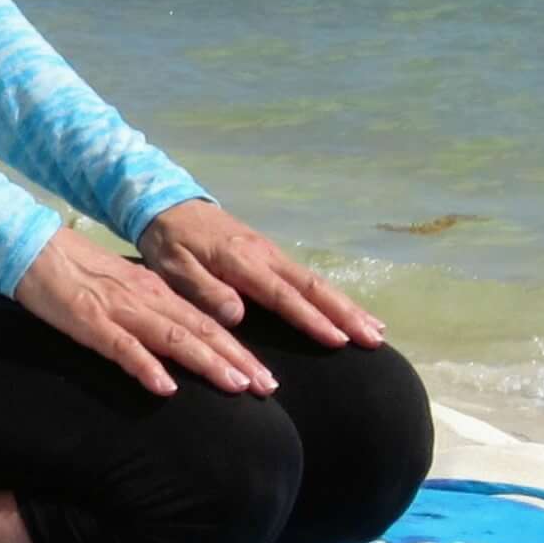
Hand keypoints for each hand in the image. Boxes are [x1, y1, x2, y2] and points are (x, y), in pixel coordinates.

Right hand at [12, 226, 279, 399]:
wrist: (34, 248)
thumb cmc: (78, 273)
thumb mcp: (125, 290)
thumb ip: (153, 313)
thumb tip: (182, 344)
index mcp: (157, 292)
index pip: (207, 324)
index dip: (239, 351)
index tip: (265, 378)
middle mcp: (148, 300)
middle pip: (201, 331)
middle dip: (237, 360)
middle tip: (267, 387)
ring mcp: (121, 310)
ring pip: (173, 338)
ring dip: (207, 362)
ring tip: (236, 386)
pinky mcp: (91, 322)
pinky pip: (123, 348)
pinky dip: (147, 367)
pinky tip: (165, 388)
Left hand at [134, 201, 384, 350]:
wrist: (168, 202)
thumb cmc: (169, 241)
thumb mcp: (173, 267)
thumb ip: (204, 289)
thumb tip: (238, 315)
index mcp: (241, 260)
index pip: (282, 295)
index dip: (311, 319)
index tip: (338, 340)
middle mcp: (264, 255)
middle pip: (312, 287)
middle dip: (345, 313)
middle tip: (375, 338)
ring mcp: (271, 252)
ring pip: (315, 282)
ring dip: (346, 306)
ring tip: (374, 329)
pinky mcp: (270, 253)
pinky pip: (305, 278)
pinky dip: (330, 296)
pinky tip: (344, 312)